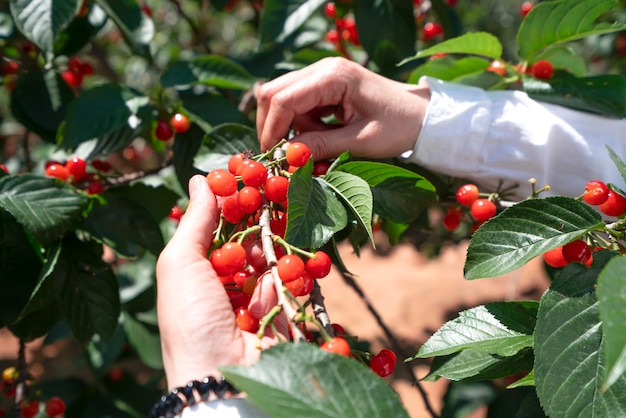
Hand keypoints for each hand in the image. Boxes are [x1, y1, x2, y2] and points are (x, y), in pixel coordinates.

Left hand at [156, 175, 280, 389]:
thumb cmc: (191, 320)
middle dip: (261, 218)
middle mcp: (225, 285)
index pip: (218, 228)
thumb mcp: (180, 264)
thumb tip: (201, 177)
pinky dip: (290, 275)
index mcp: (197, 273)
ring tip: (285, 220)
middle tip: (275, 190)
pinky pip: (291, 284)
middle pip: (248, 241)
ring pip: (272, 259)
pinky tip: (287, 267)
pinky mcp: (283, 315)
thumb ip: (196, 220)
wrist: (222, 379)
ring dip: (276, 243)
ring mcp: (256, 301)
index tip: (249, 175)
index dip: (232, 203)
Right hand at [256, 57, 430, 160]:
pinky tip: (323, 137)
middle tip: (285, 156)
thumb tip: (286, 156)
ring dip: (291, 128)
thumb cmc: (399, 127)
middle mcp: (323, 68)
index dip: (272, 130)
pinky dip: (301, 125)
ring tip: (318, 146)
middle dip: (273, 127)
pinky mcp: (324, 85)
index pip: (283, 99)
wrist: (423, 116)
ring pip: (282, 99)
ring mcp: (322, 74)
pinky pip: (298, 105)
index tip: (274, 158)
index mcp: (333, 76)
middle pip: (274, 93)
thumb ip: (321, 146)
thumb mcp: (361, 141)